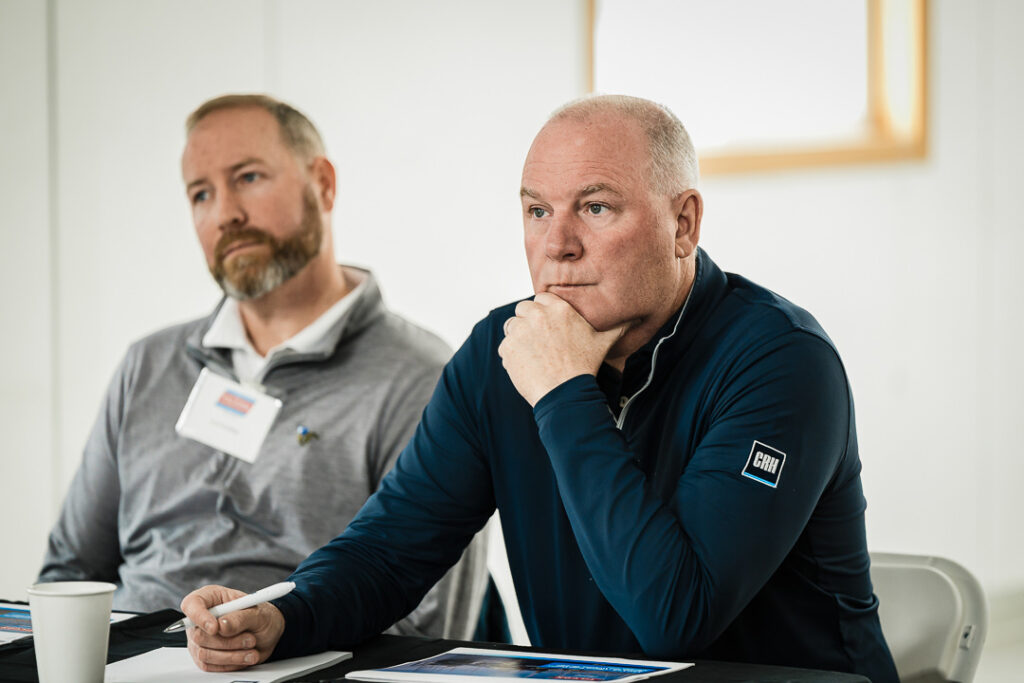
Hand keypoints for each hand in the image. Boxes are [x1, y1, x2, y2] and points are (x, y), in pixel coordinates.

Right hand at [181, 584, 285, 671]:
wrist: (268, 634)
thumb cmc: (260, 617)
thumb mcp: (257, 613)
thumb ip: (240, 618)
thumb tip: (221, 626)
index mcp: (211, 598)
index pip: (192, 604)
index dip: (199, 617)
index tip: (215, 628)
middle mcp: (201, 619)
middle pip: (198, 635)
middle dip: (227, 641)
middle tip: (250, 639)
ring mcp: (200, 640)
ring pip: (204, 654)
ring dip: (232, 654)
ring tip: (252, 648)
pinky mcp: (205, 657)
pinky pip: (210, 666)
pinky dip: (231, 663)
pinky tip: (246, 656)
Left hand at [498, 292, 628, 405]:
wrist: (566, 393)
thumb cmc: (584, 367)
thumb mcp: (604, 343)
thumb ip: (617, 326)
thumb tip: (635, 318)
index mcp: (558, 309)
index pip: (541, 298)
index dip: (543, 312)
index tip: (547, 325)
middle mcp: (537, 315)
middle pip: (522, 309)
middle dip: (527, 321)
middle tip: (537, 340)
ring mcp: (520, 331)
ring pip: (511, 327)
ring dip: (518, 337)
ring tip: (532, 354)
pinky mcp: (508, 348)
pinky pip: (505, 346)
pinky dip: (512, 356)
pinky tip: (527, 366)